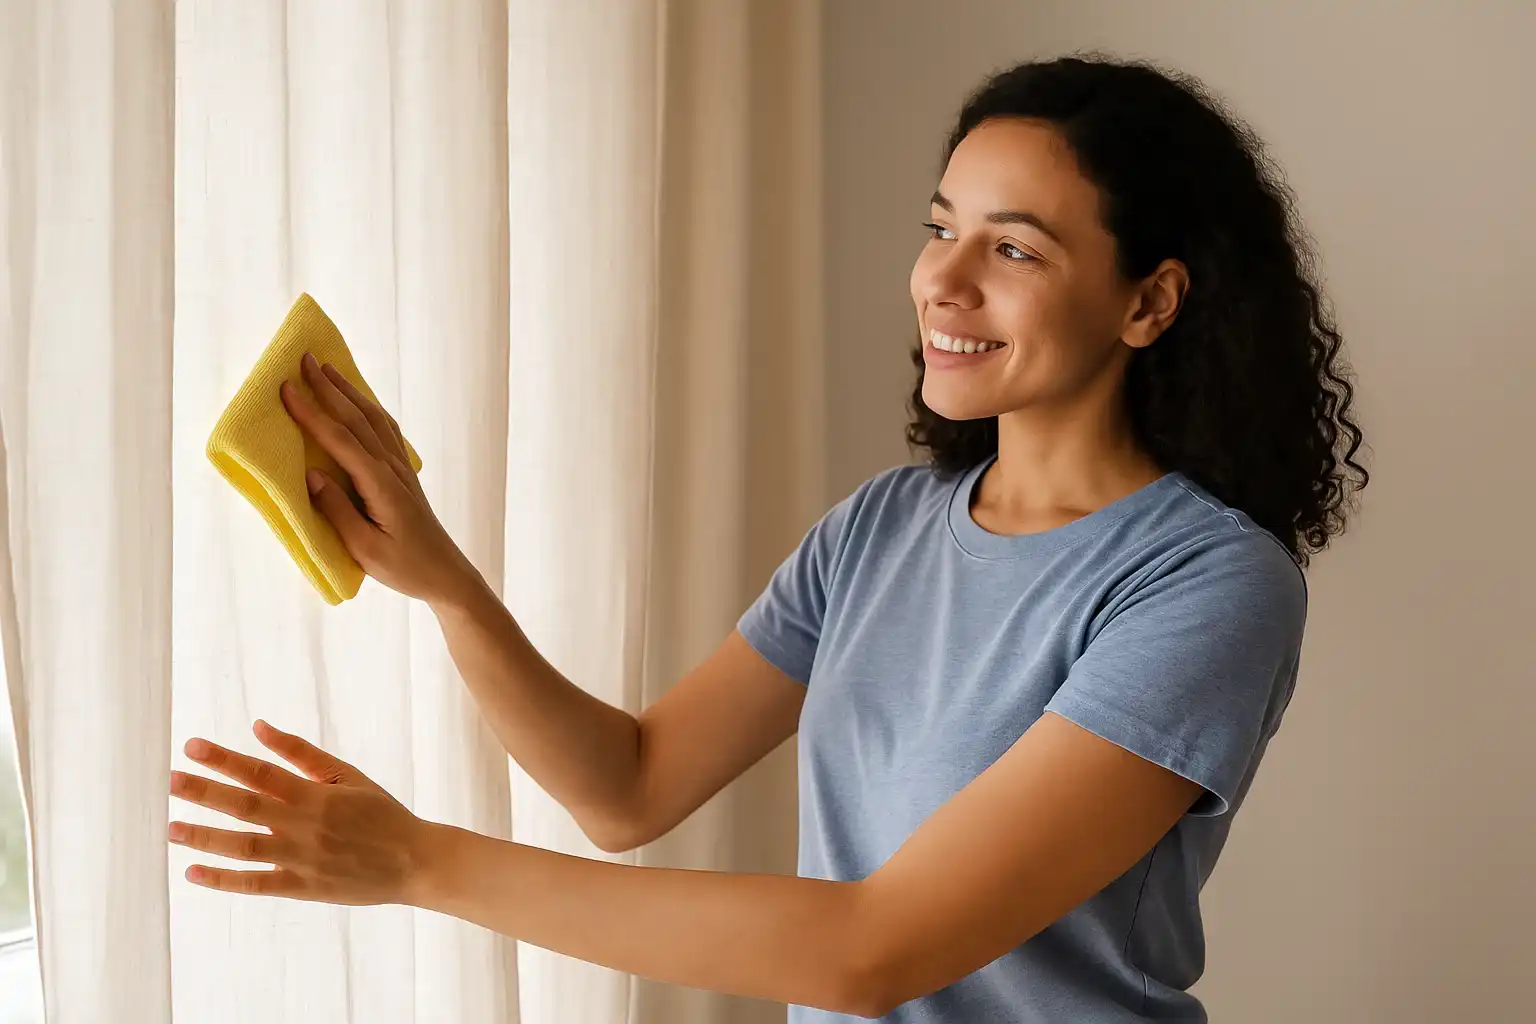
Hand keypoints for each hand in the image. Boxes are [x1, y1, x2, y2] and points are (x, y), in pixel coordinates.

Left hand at [169, 720, 440, 905]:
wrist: (414, 861)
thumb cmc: (382, 813)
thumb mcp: (348, 776)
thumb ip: (302, 753)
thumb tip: (259, 727)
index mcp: (316, 795)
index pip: (261, 772)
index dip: (224, 759)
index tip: (192, 747)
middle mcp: (304, 826)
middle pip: (245, 806)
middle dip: (204, 792)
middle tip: (169, 781)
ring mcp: (302, 859)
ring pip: (243, 847)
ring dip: (204, 837)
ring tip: (171, 828)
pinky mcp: (303, 888)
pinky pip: (256, 884)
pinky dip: (223, 880)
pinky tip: (193, 872)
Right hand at [281, 352, 481, 604]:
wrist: (446, 574)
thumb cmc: (404, 568)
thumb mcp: (364, 549)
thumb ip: (337, 511)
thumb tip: (312, 475)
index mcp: (381, 486)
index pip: (341, 441)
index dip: (312, 413)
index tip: (287, 387)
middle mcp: (393, 470)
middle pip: (358, 419)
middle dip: (330, 388)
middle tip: (304, 359)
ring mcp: (402, 469)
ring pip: (375, 419)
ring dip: (350, 392)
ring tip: (328, 369)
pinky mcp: (404, 474)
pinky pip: (386, 431)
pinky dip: (369, 408)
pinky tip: (359, 401)